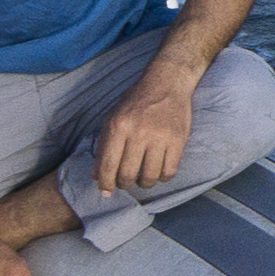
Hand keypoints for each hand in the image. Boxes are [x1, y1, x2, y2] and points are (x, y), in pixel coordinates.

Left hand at [97, 57, 198, 197]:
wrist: (166, 83)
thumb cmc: (136, 102)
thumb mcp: (112, 118)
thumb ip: (103, 147)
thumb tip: (96, 176)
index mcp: (118, 126)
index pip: (108, 165)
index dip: (105, 184)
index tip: (105, 192)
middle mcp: (138, 133)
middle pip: (128, 175)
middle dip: (124, 184)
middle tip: (125, 182)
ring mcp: (160, 137)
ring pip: (150, 177)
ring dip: (143, 183)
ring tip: (142, 178)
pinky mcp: (178, 141)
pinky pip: (169, 172)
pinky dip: (162, 178)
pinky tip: (158, 172)